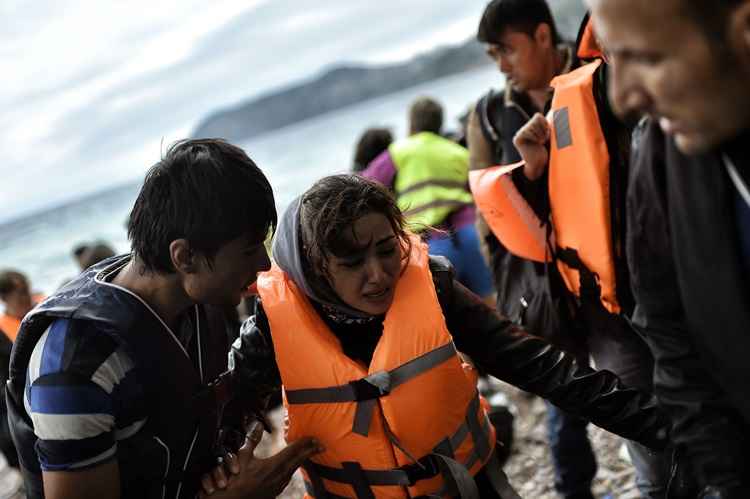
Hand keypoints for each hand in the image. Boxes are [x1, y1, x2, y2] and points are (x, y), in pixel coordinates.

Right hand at [199, 423, 323, 498]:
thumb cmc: (236, 481)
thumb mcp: (243, 457)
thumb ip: (252, 440)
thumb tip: (257, 424)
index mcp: (275, 465)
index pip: (295, 451)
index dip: (306, 443)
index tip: (315, 438)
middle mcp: (280, 476)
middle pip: (299, 460)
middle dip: (310, 451)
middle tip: (320, 444)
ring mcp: (279, 485)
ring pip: (295, 469)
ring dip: (302, 459)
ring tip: (309, 453)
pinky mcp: (276, 491)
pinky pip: (289, 477)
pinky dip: (294, 468)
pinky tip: (293, 466)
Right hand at [512, 113, 549, 180]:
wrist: (540, 164)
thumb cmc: (547, 151)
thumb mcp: (549, 135)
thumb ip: (548, 125)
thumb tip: (562, 112)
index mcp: (530, 127)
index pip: (538, 116)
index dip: (545, 125)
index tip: (547, 136)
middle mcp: (523, 129)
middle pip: (535, 119)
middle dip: (543, 129)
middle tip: (543, 140)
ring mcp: (519, 134)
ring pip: (532, 125)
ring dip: (540, 134)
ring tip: (540, 142)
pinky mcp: (517, 139)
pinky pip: (527, 131)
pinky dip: (535, 137)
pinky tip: (536, 144)